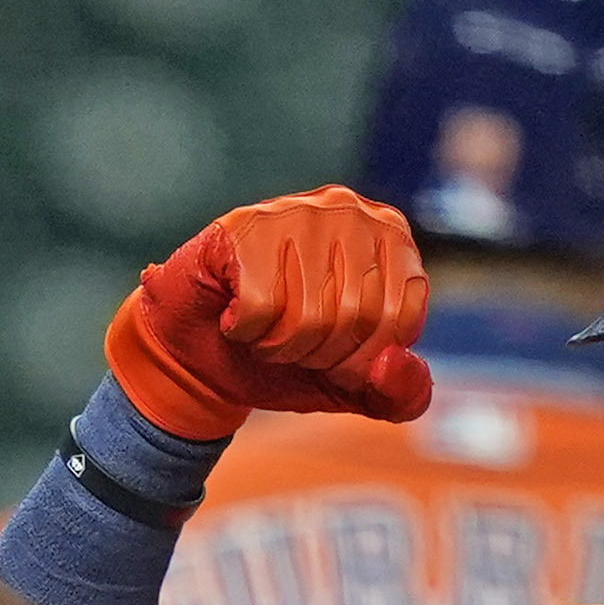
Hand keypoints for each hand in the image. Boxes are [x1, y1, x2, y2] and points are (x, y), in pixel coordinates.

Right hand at [105, 186, 433, 440]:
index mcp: (391, 237)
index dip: (359, 362)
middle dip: (317, 354)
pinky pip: (260, 306)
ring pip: (309, 314)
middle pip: (356, 315)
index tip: (328, 354)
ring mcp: (295, 211)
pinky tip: (234, 314)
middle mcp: (349, 210)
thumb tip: (392, 363)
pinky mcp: (242, 226)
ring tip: (262, 328)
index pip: (400, 320)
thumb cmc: (285, 361)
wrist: (201, 357)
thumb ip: (402, 394)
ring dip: (277, 346)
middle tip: (288, 340)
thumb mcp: (354, 388)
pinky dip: (244, 331)